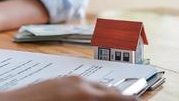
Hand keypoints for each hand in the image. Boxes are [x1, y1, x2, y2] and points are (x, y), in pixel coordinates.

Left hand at [0, 76, 135, 100]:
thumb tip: (106, 100)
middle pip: (110, 92)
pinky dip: (93, 92)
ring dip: (106, 96)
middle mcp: (80, 83)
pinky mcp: (59, 80)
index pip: (119, 98)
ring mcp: (68, 79)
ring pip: (97, 87)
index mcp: (85, 94)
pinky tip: (89, 99)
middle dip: (120, 98)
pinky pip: (84, 85)